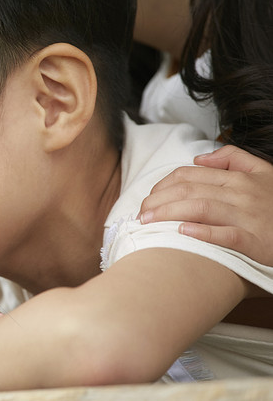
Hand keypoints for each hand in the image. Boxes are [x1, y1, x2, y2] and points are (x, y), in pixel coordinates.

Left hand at [139, 145, 272, 264]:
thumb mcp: (263, 174)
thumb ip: (234, 159)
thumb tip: (200, 159)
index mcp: (239, 178)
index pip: (189, 175)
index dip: (162, 186)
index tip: (148, 198)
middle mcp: (241, 194)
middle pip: (189, 190)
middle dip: (157, 200)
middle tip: (140, 213)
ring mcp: (249, 217)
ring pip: (200, 208)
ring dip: (169, 214)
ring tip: (148, 222)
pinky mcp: (256, 242)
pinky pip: (226, 234)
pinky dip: (203, 233)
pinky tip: (182, 233)